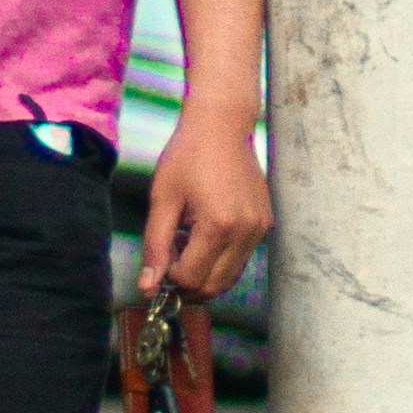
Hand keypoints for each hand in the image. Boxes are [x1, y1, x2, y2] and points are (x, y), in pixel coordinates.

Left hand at [139, 106, 268, 300]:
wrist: (221, 124)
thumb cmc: (188, 155)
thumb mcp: (163, 199)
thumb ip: (155, 247)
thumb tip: (148, 288)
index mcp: (219, 225)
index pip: (192, 278)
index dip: (170, 276)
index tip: (161, 257)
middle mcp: (246, 231)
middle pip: (215, 286)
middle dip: (188, 281)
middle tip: (171, 257)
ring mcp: (259, 228)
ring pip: (230, 277)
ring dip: (205, 272)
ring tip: (187, 241)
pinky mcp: (264, 223)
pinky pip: (241, 258)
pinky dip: (221, 259)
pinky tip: (204, 234)